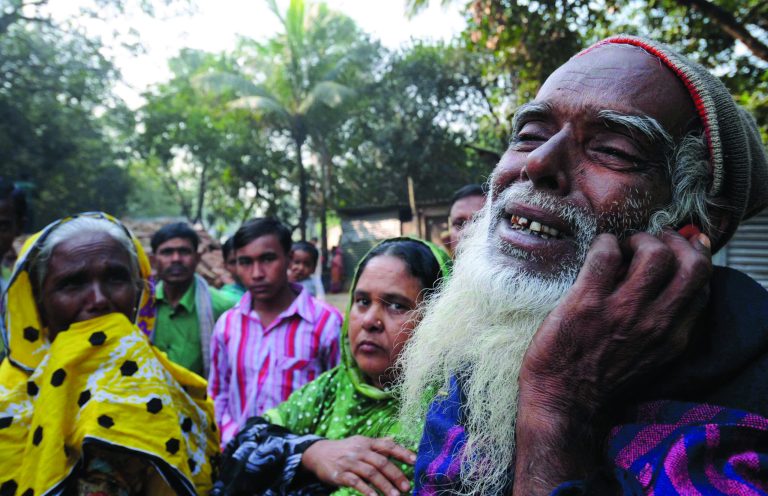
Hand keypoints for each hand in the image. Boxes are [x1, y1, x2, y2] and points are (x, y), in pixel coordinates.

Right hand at [301, 436, 414, 495]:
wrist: (318, 453)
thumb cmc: (345, 449)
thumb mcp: (360, 442)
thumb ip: (378, 444)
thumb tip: (395, 440)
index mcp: (367, 442)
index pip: (387, 446)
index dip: (402, 452)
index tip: (415, 461)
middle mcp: (359, 450)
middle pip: (381, 462)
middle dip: (396, 475)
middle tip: (407, 487)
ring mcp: (349, 462)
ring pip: (371, 473)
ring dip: (385, 485)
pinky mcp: (340, 474)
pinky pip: (356, 482)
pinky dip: (367, 490)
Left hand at [520, 229, 711, 412]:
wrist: (562, 400)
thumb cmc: (599, 378)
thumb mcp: (648, 357)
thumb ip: (661, 325)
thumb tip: (660, 282)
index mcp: (673, 338)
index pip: (702, 287)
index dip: (693, 260)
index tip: (677, 250)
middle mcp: (655, 323)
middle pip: (693, 265)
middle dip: (676, 242)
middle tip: (653, 239)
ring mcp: (622, 311)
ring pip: (655, 253)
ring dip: (640, 239)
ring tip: (624, 245)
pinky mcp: (587, 302)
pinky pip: (606, 254)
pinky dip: (604, 243)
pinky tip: (598, 250)